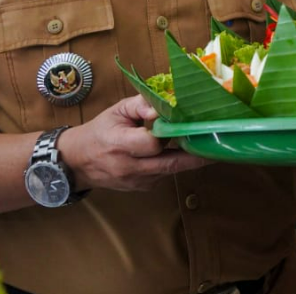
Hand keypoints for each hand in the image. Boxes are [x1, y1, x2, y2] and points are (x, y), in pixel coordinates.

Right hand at [57, 95, 210, 190]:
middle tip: (217, 143)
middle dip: (196, 155)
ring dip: (188, 158)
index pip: (152, 143)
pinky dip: (175, 163)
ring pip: (170, 170)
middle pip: (170, 163)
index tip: (184, 123)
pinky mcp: (142, 188)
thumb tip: (163, 107)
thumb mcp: (116, 111)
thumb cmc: (100, 132)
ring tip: (206, 144)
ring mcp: (136, 182)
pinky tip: (183, 152)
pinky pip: (164, 175)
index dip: (168, 133)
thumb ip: (140, 106)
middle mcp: (128, 168)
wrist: (78, 162)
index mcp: (119, 145)